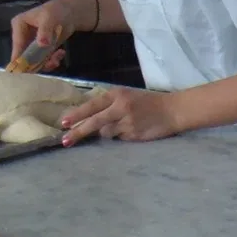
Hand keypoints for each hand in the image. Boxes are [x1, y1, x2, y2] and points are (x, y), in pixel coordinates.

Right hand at [9, 0, 92, 69]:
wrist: (68, 14)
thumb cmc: (56, 11)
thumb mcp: (50, 18)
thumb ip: (45, 30)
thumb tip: (41, 44)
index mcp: (19, 26)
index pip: (17, 45)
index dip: (21, 59)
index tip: (28, 70)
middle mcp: (22, 37)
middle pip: (24, 57)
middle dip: (37, 63)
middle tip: (52, 62)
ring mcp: (30, 45)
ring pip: (34, 61)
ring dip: (47, 63)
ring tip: (58, 57)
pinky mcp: (39, 51)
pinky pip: (43, 61)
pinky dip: (52, 60)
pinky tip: (60, 53)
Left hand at [60, 88, 181, 144]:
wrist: (173, 110)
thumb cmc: (147, 102)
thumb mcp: (127, 96)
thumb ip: (109, 104)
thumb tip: (87, 117)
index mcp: (117, 95)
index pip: (92, 105)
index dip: (77, 115)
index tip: (63, 122)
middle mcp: (121, 108)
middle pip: (94, 122)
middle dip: (78, 132)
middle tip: (65, 141)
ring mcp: (127, 123)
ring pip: (106, 133)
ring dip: (106, 132)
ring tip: (122, 125)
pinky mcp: (134, 135)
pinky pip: (118, 138)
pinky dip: (119, 136)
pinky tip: (131, 130)